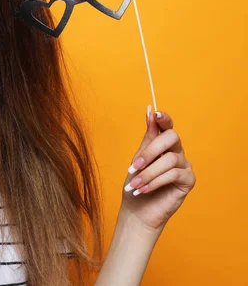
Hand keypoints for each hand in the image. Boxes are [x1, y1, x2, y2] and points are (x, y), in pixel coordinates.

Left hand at [120, 106, 195, 233]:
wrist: (137, 209)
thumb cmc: (136, 182)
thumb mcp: (138, 158)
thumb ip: (148, 138)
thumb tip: (150, 111)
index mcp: (163, 144)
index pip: (167, 126)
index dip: (163, 118)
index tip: (155, 114)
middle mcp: (176, 151)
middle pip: (171, 138)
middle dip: (150, 151)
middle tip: (133, 166)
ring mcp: (184, 165)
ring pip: (169, 160)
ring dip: (148, 173)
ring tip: (134, 184)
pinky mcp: (188, 180)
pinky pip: (173, 175)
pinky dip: (155, 182)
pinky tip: (143, 189)